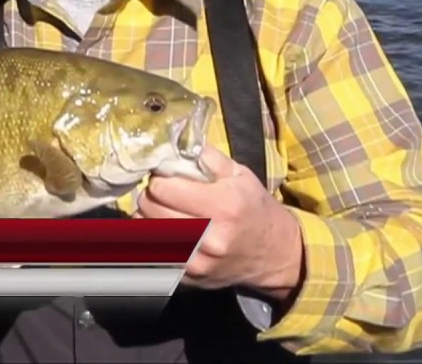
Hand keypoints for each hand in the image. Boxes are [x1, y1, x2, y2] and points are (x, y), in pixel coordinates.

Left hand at [135, 147, 303, 298]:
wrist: (274, 254)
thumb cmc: (254, 208)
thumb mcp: (240, 174)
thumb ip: (207, 157)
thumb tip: (174, 142)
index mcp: (223, 205)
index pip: (164, 188)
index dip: (160, 178)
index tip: (166, 177)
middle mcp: (210, 237)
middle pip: (151, 209)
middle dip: (151, 196)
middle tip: (162, 193)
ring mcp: (199, 262)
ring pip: (147, 233)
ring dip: (147, 218)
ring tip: (162, 210)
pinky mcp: (190, 279)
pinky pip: (153, 255)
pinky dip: (152, 240)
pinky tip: (164, 231)